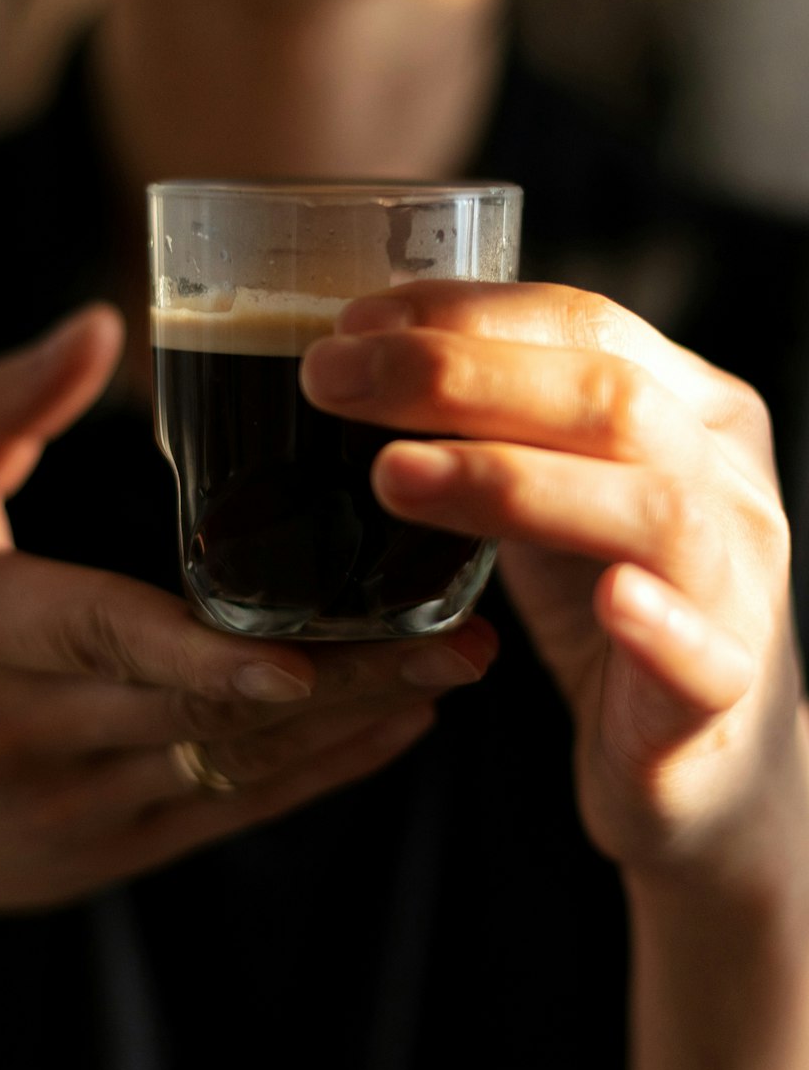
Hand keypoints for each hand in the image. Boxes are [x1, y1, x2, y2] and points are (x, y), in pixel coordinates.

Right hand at [0, 306, 495, 926]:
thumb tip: (101, 321)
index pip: (94, 633)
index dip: (201, 648)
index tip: (302, 646)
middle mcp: (15, 732)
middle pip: (191, 710)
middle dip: (329, 680)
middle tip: (448, 640)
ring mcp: (68, 806)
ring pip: (228, 769)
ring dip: (346, 725)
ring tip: (447, 672)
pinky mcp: (110, 852)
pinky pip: (229, 815)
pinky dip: (319, 777)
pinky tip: (396, 728)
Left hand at [301, 281, 808, 893]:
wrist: (697, 754)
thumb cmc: (607, 597)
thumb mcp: (554, 489)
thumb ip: (499, 427)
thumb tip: (361, 362)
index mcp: (691, 409)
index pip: (585, 326)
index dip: (465, 315)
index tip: (352, 325)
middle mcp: (727, 482)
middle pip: (611, 399)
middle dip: (460, 377)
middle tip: (334, 381)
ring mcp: (736, 586)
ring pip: (655, 510)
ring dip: (517, 482)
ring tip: (394, 475)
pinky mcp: (724, 692)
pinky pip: (706, 654)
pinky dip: (658, 623)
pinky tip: (609, 601)